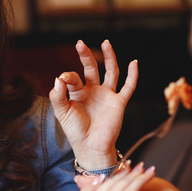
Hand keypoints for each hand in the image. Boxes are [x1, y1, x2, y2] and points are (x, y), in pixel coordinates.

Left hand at [49, 40, 137, 169]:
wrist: (90, 147)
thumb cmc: (75, 131)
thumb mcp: (62, 113)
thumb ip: (57, 96)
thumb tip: (58, 78)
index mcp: (78, 92)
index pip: (73, 77)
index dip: (68, 76)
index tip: (63, 80)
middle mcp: (93, 91)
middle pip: (92, 68)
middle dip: (86, 56)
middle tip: (80, 43)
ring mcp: (107, 95)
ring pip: (111, 72)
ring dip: (109, 57)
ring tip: (106, 43)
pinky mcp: (119, 103)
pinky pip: (128, 87)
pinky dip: (132, 75)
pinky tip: (134, 63)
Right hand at [71, 163, 191, 190]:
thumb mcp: (128, 187)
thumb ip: (105, 185)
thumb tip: (78, 179)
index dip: (85, 189)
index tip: (102, 175)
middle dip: (112, 177)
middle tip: (130, 167)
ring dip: (126, 178)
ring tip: (141, 170)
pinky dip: (137, 180)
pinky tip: (149, 173)